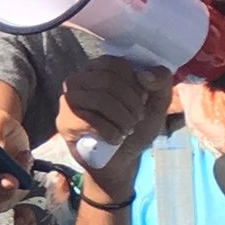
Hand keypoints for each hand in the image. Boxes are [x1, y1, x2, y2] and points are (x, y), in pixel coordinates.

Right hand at [56, 53, 171, 191]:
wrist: (122, 160)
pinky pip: (89, 121)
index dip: (135, 83)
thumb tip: (143, 75)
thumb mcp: (157, 102)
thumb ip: (160, 81)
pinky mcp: (64, 121)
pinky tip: (115, 139)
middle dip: (131, 104)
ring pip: (100, 100)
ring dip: (122, 119)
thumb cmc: (137, 126)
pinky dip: (110, 132)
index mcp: (99, 69)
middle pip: (108, 81)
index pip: (116, 64)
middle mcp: (79, 79)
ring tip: (127, 129)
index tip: (143, 100)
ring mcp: (69, 100)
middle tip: (137, 119)